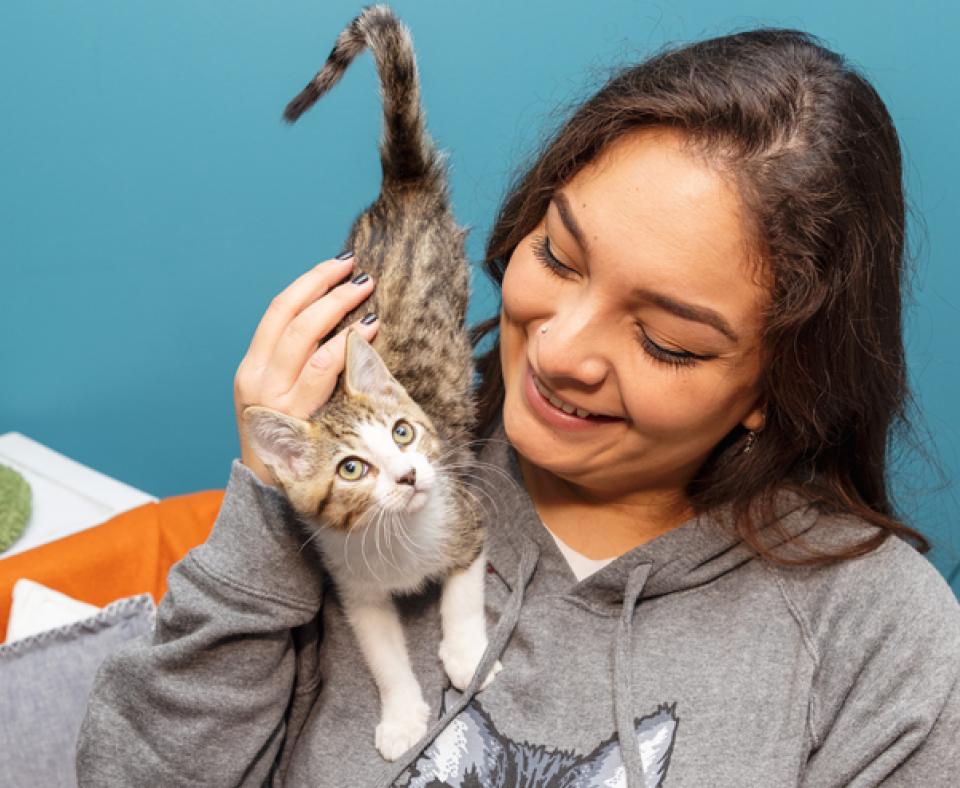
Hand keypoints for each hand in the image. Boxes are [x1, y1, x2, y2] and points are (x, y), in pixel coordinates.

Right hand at [233, 254, 377, 484]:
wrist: (267, 495)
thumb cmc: (285, 444)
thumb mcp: (280, 398)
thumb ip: (297, 364)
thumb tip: (335, 321)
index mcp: (252, 367)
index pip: (280, 310)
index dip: (310, 282)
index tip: (338, 265)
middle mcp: (257, 377)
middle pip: (294, 317)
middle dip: (329, 290)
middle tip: (361, 277)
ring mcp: (274, 397)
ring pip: (307, 338)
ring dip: (339, 311)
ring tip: (367, 298)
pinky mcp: (295, 417)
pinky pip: (322, 371)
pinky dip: (344, 346)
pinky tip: (366, 334)